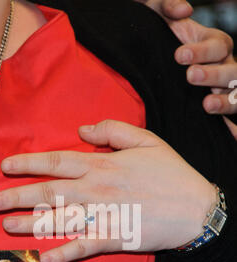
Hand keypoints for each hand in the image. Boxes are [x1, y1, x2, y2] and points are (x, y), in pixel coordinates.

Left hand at [0, 120, 215, 261]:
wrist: (196, 209)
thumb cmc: (171, 173)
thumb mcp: (146, 139)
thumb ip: (112, 131)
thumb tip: (81, 130)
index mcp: (101, 165)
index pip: (56, 162)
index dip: (28, 163)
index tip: (6, 167)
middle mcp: (96, 190)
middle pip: (49, 193)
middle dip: (17, 196)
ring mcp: (103, 216)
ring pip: (59, 220)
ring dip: (31, 224)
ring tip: (7, 226)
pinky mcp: (114, 238)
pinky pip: (83, 247)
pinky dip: (63, 254)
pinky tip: (44, 259)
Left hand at [140, 0, 236, 136]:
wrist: (147, 66)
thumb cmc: (156, 41)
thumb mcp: (157, 19)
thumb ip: (168, 7)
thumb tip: (184, 10)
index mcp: (212, 45)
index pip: (218, 45)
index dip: (202, 50)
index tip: (179, 56)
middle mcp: (222, 67)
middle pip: (230, 70)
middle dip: (212, 74)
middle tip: (190, 76)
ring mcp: (222, 90)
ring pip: (236, 94)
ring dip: (224, 100)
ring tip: (206, 104)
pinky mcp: (218, 110)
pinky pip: (231, 117)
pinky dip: (231, 125)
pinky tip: (229, 134)